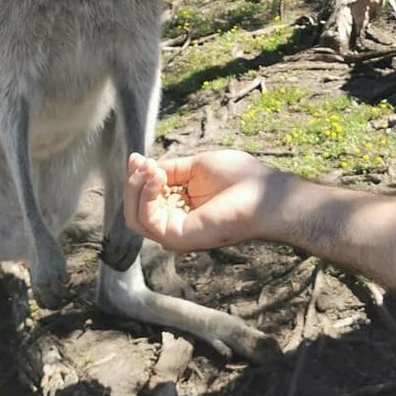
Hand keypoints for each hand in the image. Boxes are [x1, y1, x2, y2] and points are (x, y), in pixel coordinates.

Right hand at [124, 150, 274, 252]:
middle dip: (133, 182)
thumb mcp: (196, 165)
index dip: (137, 176)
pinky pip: (147, 220)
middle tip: (141, 163)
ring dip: (136, 189)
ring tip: (150, 170)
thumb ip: (170, 169)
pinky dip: (145, 196)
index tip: (136, 158)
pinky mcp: (177, 237)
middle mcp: (175, 220)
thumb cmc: (239, 178)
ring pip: (135, 217)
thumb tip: (142, 164)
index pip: (146, 196)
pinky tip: (157, 178)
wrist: (262, 193)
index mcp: (181, 205)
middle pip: (135, 208)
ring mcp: (175, 231)